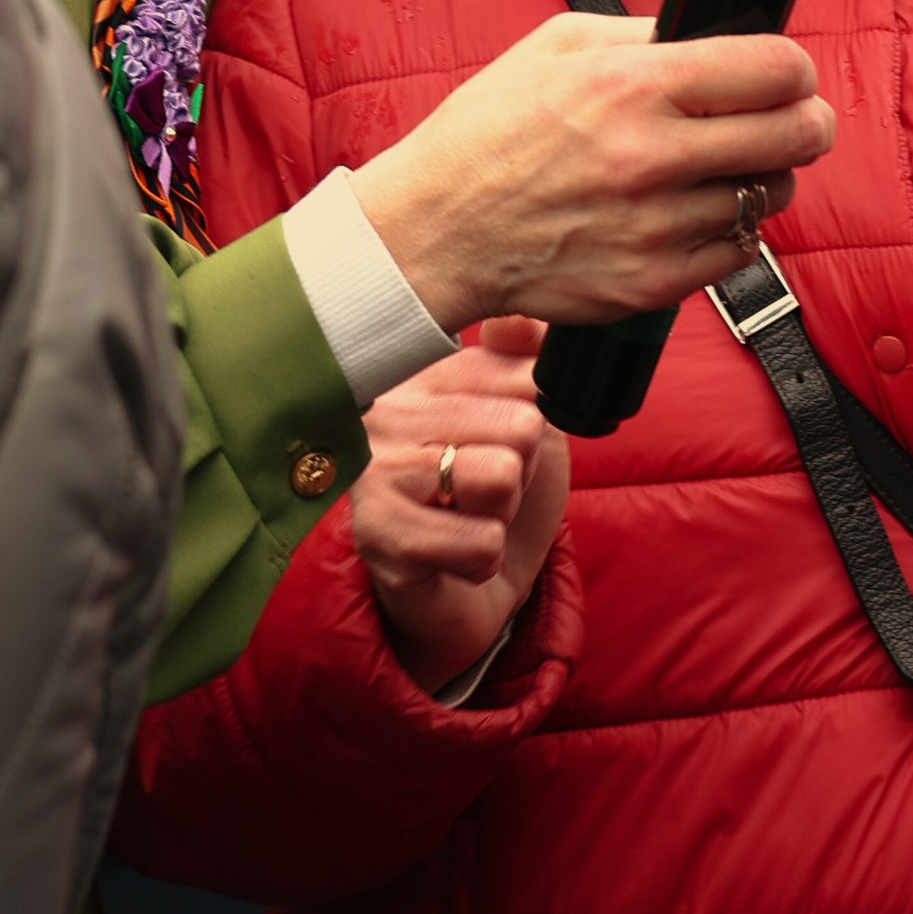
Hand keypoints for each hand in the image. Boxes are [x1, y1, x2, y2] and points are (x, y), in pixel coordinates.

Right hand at [351, 13, 832, 332]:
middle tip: (797, 120)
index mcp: (631, 85)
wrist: (434, 230)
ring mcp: (656, 227)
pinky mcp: (652, 283)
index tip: (787, 76)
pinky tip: (691, 214)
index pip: (773, 70)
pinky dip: (728, 233)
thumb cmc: (486, 134)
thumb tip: (717, 35)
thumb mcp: (554, 47)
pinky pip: (736, 254)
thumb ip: (643, 34)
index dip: (794, 69)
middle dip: (807, 122)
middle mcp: (651, 156)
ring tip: (723, 169)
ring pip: (768, 197)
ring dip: (759, 179)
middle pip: (795, 135)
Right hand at [351, 319, 567, 694]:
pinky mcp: (380, 537)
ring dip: (502, 515)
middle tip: (479, 491)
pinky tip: (452, 555)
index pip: (523, 370)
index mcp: (422, 372)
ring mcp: (375, 473)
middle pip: (521, 426)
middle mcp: (386, 412)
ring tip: (465, 517)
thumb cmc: (488, 500)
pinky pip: (483, 543)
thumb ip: (526, 357)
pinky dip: (484, 559)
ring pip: (501, 479)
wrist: (454, 595)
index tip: (501, 440)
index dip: (537, 418)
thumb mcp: (521, 416)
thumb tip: (526, 318)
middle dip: (522, 472)